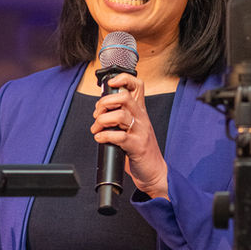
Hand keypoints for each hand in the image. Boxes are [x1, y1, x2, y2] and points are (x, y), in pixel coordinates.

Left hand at [91, 73, 168, 198]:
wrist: (154, 171)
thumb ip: (121, 116)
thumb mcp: (133, 127)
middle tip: (97, 114)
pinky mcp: (137, 146)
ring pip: (119, 115)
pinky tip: (100, 139)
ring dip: (101, 121)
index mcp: (140, 111)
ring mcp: (140, 132)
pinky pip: (119, 136)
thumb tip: (101, 108)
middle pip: (124, 97)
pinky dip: (104, 136)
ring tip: (96, 129)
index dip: (123, 79)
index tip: (111, 83)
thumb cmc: (140, 149)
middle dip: (104, 103)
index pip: (137, 86)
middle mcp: (141, 118)